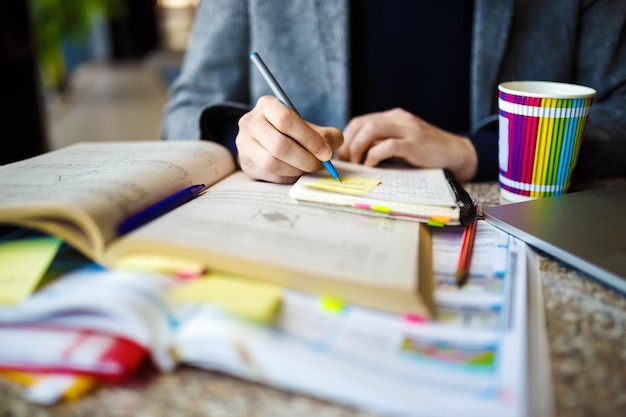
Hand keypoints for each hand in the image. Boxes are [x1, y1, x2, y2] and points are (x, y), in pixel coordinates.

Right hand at [236, 96, 343, 182]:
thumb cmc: (293, 134)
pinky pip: (268, 174)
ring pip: (272, 162)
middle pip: (279, 144)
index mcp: (267, 105)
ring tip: (307, 168)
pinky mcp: (245, 162)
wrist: (269, 143)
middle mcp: (250, 122)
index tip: (325, 153)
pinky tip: (296, 172)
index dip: (309, 138)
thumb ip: (327, 136)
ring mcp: (244, 143)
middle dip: (305, 159)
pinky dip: (287, 177)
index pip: (286, 120)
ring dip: (296, 170)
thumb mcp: (311, 128)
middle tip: (319, 165)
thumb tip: (327, 150)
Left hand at [336, 108, 476, 181]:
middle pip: (361, 124)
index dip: (347, 139)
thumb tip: (355, 157)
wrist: (457, 154)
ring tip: (359, 164)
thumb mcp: (401, 144)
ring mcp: (407, 129)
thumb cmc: (426, 154)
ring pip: (370, 130)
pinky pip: (387, 146)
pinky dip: (374, 156)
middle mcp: (399, 118)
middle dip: (349, 145)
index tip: (342, 157)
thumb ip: (382, 143)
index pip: (360, 121)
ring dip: (358, 149)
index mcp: (394, 117)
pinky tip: (372, 166)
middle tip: (348, 163)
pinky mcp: (414, 143)